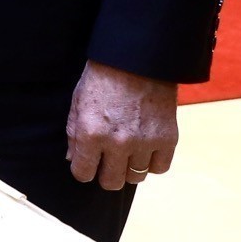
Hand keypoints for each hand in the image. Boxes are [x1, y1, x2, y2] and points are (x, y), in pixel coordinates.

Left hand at [66, 61, 179, 190]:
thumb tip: (73, 160)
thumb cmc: (103, 78)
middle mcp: (117, 143)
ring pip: (135, 178)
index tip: (87, 165)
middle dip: (106, 175)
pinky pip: (160, 168)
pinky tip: (145, 151)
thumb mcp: (78, 103)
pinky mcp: (167, 138)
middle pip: (111, 182)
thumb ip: (74, 134)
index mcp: (91, 133)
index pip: (83, 173)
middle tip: (107, 163)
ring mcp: (144, 142)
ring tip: (127, 153)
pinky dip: (152, 163)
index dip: (83, 170)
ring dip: (129, 168)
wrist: (137, 59)